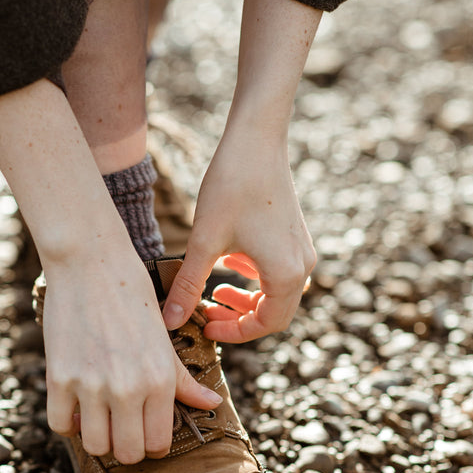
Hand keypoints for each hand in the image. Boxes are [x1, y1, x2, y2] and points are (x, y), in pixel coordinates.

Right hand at [43, 246, 221, 463]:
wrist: (91, 264)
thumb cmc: (133, 297)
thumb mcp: (164, 339)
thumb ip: (184, 379)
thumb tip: (212, 403)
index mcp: (159, 380)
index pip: (158, 443)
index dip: (152, 445)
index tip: (145, 434)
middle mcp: (128, 388)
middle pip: (127, 453)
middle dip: (126, 447)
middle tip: (122, 429)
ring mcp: (91, 385)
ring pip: (95, 445)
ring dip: (97, 437)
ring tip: (99, 418)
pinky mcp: (60, 377)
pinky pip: (61, 426)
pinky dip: (68, 422)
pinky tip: (76, 406)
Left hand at [163, 129, 314, 341]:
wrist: (255, 139)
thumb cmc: (232, 186)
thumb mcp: (204, 242)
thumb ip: (188, 285)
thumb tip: (169, 322)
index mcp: (286, 274)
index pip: (265, 325)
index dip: (234, 333)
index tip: (204, 327)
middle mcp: (302, 265)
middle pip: (274, 313)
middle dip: (239, 319)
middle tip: (205, 313)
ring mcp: (301, 249)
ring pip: (277, 293)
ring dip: (247, 299)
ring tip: (214, 291)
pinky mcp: (293, 235)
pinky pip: (278, 271)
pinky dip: (254, 278)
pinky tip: (227, 262)